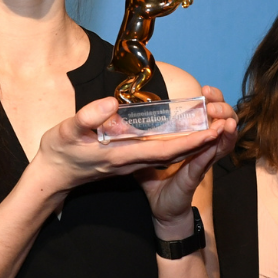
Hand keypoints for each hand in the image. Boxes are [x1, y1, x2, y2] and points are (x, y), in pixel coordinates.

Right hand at [32, 91, 234, 200]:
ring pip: (169, 155)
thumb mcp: (66, 131)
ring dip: (192, 144)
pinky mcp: (128, 161)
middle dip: (200, 142)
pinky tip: (185, 135)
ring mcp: (130, 164)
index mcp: (121, 155)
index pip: (163, 150)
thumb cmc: (58, 152)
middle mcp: (130, 162)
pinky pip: (159, 155)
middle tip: (225, 125)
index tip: (211, 131)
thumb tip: (111, 103)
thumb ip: (88, 117)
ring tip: (214, 128)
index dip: (189, 142)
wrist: (52, 175)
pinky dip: (177, 145)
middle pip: (173, 154)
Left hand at [141, 86, 237, 228]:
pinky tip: (214, 137)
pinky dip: (211, 149)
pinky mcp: (193, 177)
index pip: (206, 119)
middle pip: (220, 127)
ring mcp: (199, 165)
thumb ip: (140, 139)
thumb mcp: (145, 154)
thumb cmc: (156, 184)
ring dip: (225, 131)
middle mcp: (199, 152)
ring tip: (226, 119)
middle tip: (213, 99)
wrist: (162, 212)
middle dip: (223, 111)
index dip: (211, 104)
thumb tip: (123, 122)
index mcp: (189, 143)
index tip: (207, 90)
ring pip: (220, 144)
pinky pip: (204, 161)